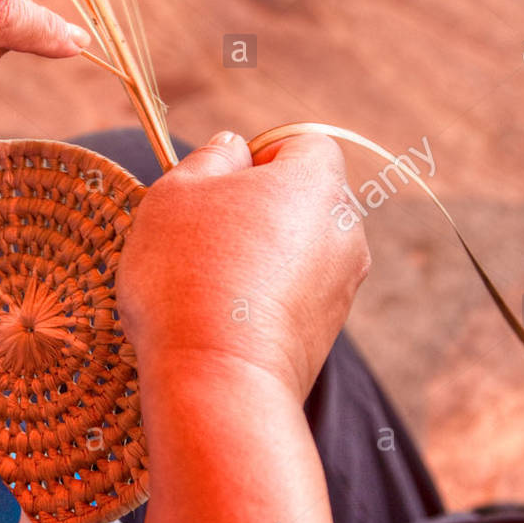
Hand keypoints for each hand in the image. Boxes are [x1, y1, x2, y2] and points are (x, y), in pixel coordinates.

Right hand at [117, 132, 369, 401]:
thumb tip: (233, 148)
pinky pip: (290, 297)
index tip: (215, 187)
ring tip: (204, 285)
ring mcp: (341, 288)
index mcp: (318, 182)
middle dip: (254, 210)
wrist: (218, 379)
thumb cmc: (190, 273)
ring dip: (255, 258)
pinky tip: (220, 320)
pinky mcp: (325, 335)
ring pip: (293, 252)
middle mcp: (345, 231)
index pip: (301, 143)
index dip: (255, 155)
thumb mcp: (177, 191)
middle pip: (299, 200)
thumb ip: (210, 156)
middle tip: (199, 235)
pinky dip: (260, 300)